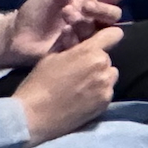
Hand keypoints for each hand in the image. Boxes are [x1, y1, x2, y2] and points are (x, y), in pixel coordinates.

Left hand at [0, 0, 125, 68]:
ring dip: (86, 21)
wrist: (19, 33)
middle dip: (102, 9)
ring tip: (66, 15)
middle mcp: (93, 19)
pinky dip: (75, 37)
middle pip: (113, 15)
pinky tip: (63, 33)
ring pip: (101, 30)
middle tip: (85, 6)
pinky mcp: (78, 51)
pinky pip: (86, 46)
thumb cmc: (38, 9)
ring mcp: (87, 37)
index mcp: (92, 2)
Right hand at [12, 29, 121, 143]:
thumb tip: (73, 30)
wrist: (33, 117)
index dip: (107, 37)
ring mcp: (106, 87)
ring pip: (110, 75)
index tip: (100, 42)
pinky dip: (99, 92)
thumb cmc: (39, 84)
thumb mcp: (51, 57)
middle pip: (108, 58)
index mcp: (90, 52)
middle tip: (80, 70)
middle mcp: (103, 67)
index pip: (114, 34)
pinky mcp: (105, 103)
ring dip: (101, 76)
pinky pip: (108, 91)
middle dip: (96, 61)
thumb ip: (68, 43)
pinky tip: (83, 98)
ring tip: (82, 86)